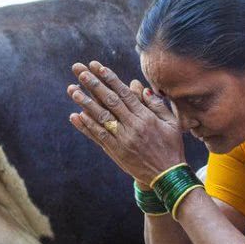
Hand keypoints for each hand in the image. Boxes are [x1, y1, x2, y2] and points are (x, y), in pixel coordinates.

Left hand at [67, 61, 184, 185]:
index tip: (98, 67)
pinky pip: (98, 136)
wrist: (166, 176)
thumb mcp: (171, 123)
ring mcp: (122, 140)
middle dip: (94, 85)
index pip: (125, 94)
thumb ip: (156, 105)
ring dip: (85, 103)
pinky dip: (86, 126)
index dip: (110, 79)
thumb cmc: (171, 146)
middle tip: (80, 72)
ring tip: (73, 90)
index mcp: (146, 117)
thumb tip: (141, 87)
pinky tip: (75, 115)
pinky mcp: (115, 151)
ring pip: (101, 118)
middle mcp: (133, 127)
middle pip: (110, 102)